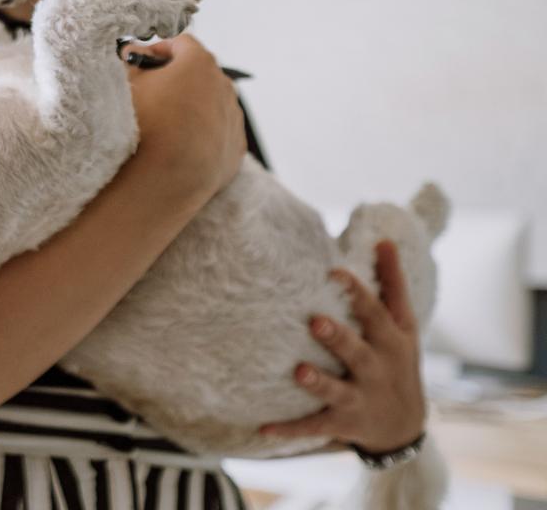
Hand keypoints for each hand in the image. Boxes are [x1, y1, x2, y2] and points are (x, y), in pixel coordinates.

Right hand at [126, 35, 245, 197]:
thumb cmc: (141, 127)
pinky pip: (218, 134)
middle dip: (177, 79)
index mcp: (200, 63)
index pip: (180, 43)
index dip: (158, 50)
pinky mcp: (234, 150)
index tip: (141, 63)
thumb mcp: (125, 83)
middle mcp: (224, 87)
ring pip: (211, 104)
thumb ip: (130, 60)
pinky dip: (202, 135)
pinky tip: (179, 147)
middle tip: (151, 94)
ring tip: (165, 126)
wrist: (161, 182)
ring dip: (192, 107)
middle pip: (199, 73)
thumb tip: (134, 53)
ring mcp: (233, 119)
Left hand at [260, 241, 426, 452]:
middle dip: (339, 338)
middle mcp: (377, 369)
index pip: (377, 313)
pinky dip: (290, 429)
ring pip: (337, 391)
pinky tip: (263, 428)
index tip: (334, 272)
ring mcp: (360, 399)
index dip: (358, 293)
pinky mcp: (344, 424)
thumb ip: (391, 284)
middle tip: (314, 320)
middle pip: (358, 352)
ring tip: (298, 371)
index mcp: (391, 341)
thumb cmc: (398, 362)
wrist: (405, 428)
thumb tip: (383, 240)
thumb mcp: (404, 326)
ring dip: (318, 383)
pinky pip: (314, 427)